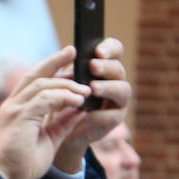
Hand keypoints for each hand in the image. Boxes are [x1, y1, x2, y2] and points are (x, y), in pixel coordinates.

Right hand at [0, 47, 90, 178]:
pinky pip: (45, 98)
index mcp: (17, 109)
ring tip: (85, 88)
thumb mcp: (49, 140)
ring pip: (42, 84)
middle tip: (73, 52)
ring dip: (66, 83)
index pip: (34, 82)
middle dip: (55, 61)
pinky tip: (78, 100)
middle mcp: (13, 105)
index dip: (51, 69)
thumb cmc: (22, 165)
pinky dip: (63, 96)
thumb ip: (62, 124)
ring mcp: (14, 110)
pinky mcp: (19, 117)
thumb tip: (79, 110)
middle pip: (35, 75)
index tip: (69, 62)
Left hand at [51, 36, 131, 172]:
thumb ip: (66, 68)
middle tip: (93, 66)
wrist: (55, 130)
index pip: (114, 49)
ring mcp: (117, 100)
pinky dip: (100, 114)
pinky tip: (88, 113)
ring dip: (108, 87)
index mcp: (103, 66)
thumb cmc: (58, 99)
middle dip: (106, 66)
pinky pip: (112, 115)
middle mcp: (114, 80)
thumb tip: (70, 51)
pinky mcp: (114, 119)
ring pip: (123, 89)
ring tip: (93, 88)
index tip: (97, 51)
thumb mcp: (58, 81)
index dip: (109, 48)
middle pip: (118, 69)